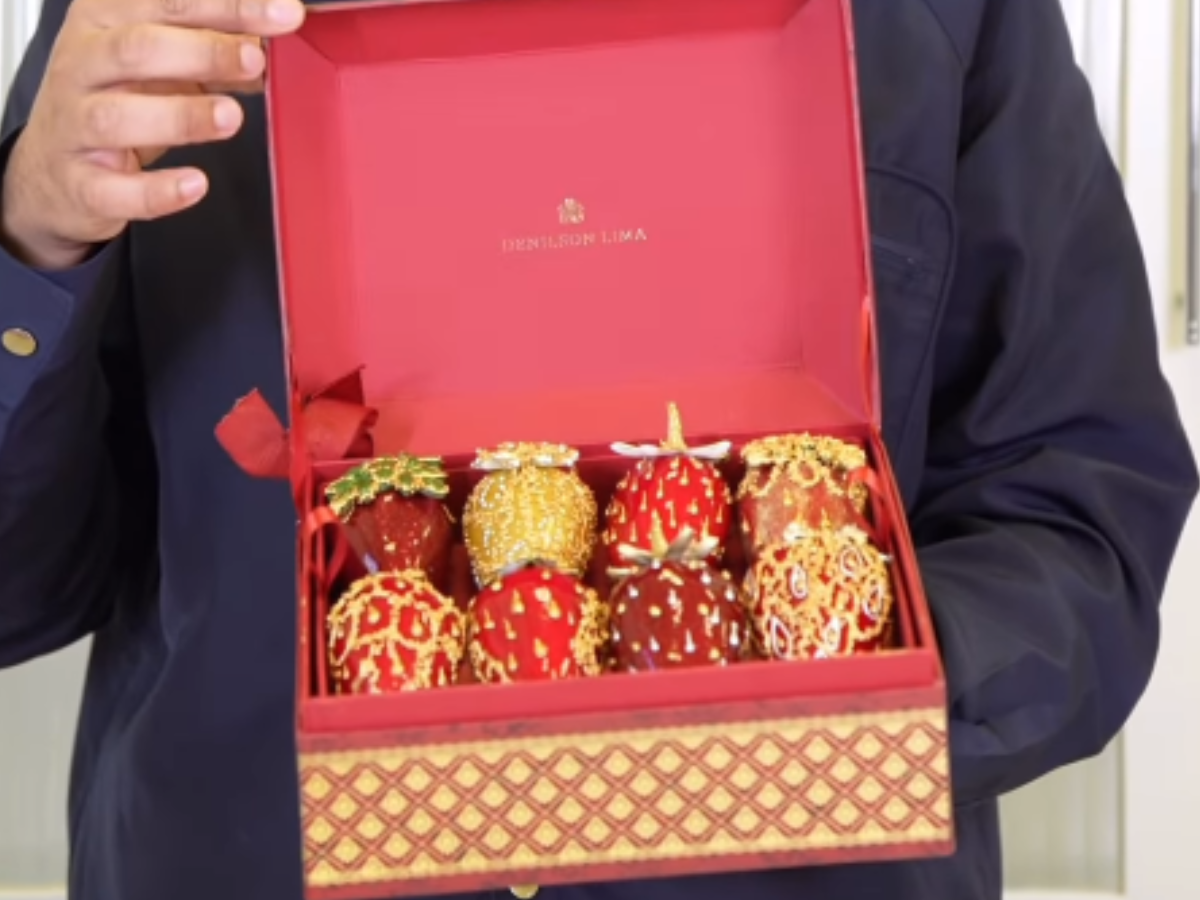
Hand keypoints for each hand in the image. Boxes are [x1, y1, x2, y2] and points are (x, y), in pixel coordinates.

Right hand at [0, 0, 306, 269]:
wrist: (55, 168)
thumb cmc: (115, 102)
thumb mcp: (162, 63)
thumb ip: (213, 50)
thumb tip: (268, 42)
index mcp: (105, 21)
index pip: (166, 1)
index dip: (229, 5)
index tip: (282, 15)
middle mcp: (83, 66)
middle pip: (137, 48)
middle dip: (203, 51)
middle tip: (253, 59)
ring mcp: (76, 125)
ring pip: (117, 115)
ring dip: (181, 115)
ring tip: (230, 117)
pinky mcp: (81, 183)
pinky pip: (114, 188)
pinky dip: (157, 190)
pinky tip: (194, 184)